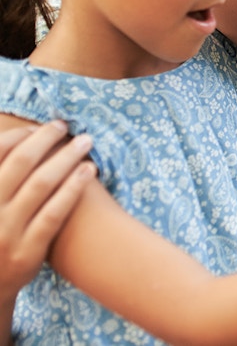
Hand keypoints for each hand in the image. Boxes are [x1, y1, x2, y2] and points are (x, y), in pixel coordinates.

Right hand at [0, 121, 95, 303]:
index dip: (19, 135)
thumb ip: (3, 174)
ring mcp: (7, 232)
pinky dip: (73, 188)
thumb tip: (24, 134)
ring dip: (66, 157)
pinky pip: (54, 213)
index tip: (37, 127)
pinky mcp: (27, 251)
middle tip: (64, 126)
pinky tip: (88, 170)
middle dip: (45, 139)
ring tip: (85, 142)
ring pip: (41, 184)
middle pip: (21, 163)